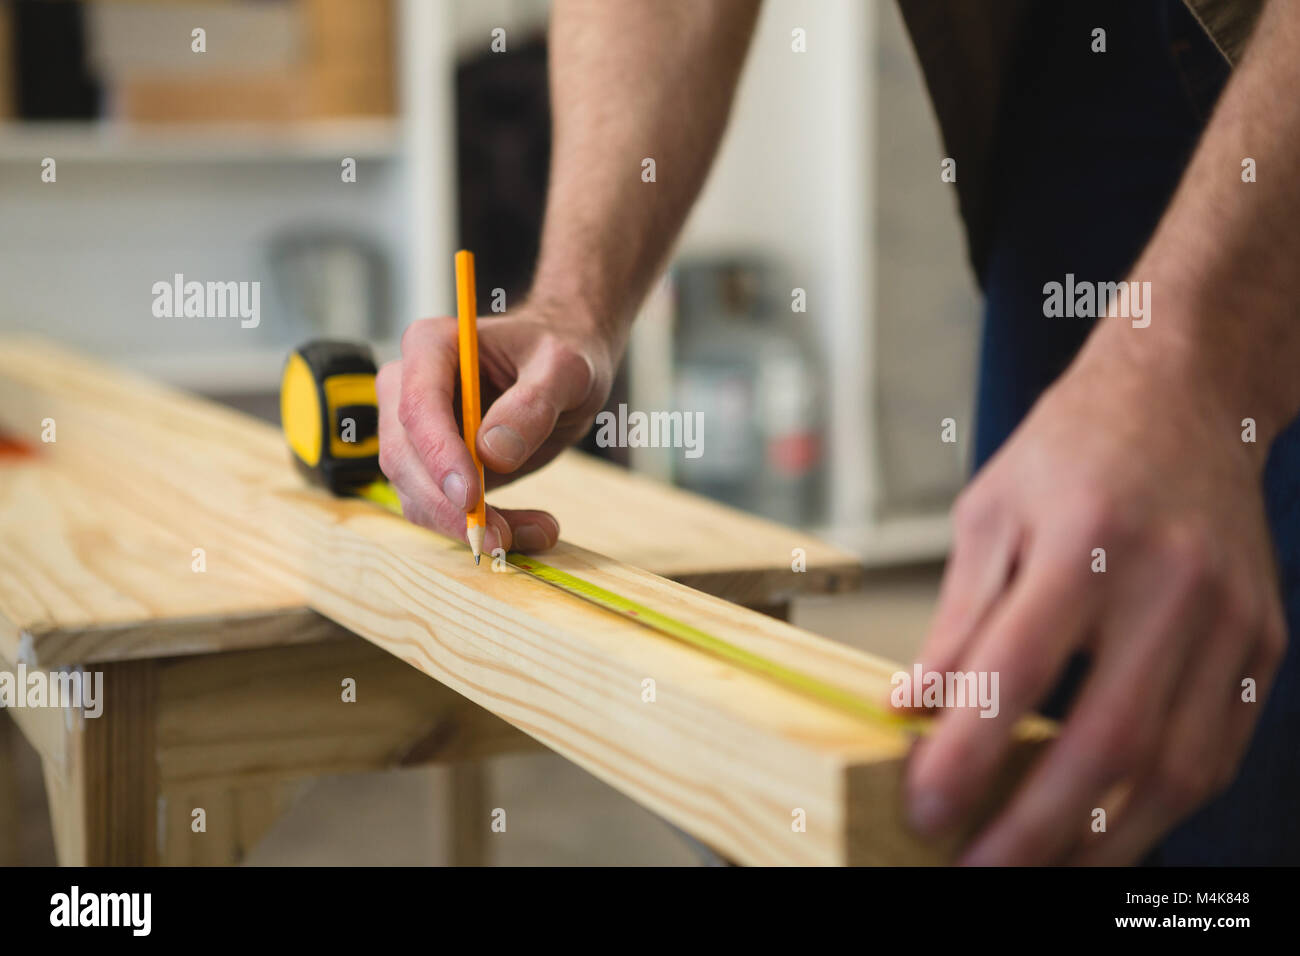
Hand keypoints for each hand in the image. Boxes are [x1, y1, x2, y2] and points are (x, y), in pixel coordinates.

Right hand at [376, 300, 616, 553]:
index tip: (470, 497)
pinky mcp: (433, 466)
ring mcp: (414, 430)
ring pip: (417, 493)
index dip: (439, 456)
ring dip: (469, 526)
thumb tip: (493, 454)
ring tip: (536, 533)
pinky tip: (530, 531)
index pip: (418, 406)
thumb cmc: (561, 350)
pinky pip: (441, 507)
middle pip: (406, 457)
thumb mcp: (565, 367)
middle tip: (502, 538)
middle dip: (449, 506)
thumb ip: (534, 403)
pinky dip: (481, 528)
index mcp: (430, 346)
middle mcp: (407, 386)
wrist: (561, 366)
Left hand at [906, 327, 1286, 864]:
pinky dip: (1161, 805)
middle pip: (1107, 739)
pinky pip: (1217, 749)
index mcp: (1086, 537)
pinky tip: (1111, 831)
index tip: (924, 809)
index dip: (966, 754)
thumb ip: (958, 620)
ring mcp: (1230, 617)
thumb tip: (912, 708)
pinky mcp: (1262, 641)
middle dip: (1037, 829)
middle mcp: (1169, 582)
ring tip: (1041, 872)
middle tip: (976, 873)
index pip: (1016, 671)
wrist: (1186, 399)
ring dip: (1104, 839)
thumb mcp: (989, 515)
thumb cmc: (1073, 449)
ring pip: (1175, 764)